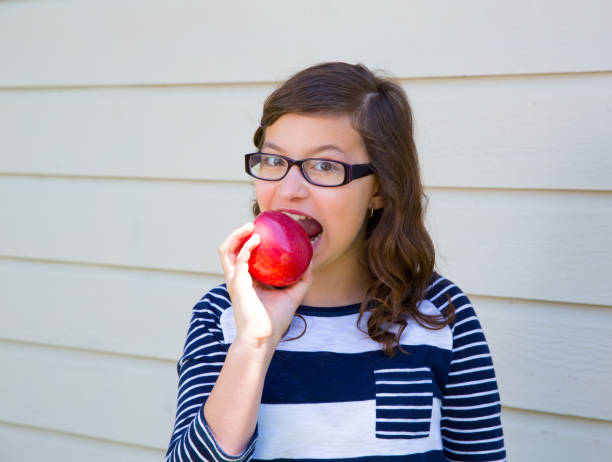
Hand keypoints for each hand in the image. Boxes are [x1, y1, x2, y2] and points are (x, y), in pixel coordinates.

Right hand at [218, 222, 312, 348]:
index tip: (264, 230)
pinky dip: (246, 246)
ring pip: (226, 250)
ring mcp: (235, 280)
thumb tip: (311, 261)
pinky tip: (257, 239)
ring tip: (250, 226)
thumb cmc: (275, 320)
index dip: (249, 241)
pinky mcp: (236, 282)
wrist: (265, 336)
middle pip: (231, 249)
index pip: (244, 256)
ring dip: (236, 235)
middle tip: (254, 224)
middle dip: (239, 234)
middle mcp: (238, 278)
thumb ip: (302, 278)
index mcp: (248, 280)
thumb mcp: (293, 294)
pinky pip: (239, 258)